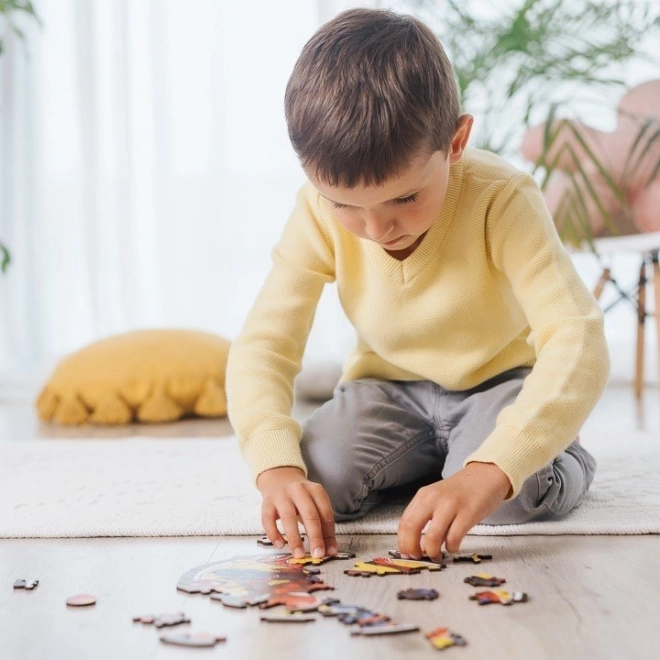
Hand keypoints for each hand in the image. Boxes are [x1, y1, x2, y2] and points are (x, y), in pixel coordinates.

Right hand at [256, 466, 336, 558]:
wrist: (280, 478)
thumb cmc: (302, 498)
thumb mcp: (315, 505)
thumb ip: (323, 526)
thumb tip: (330, 551)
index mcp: (316, 490)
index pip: (325, 514)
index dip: (329, 534)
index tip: (330, 552)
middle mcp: (299, 490)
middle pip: (310, 515)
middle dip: (315, 537)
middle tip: (318, 555)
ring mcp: (282, 495)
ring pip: (288, 517)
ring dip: (295, 538)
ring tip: (299, 554)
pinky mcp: (267, 502)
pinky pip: (268, 519)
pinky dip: (274, 533)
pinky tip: (280, 545)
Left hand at [397, 462, 511, 558]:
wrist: (485, 475)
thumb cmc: (462, 491)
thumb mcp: (439, 500)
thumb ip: (427, 519)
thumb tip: (419, 546)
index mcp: (424, 495)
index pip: (404, 521)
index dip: (403, 542)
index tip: (406, 554)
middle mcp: (434, 498)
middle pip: (412, 527)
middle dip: (412, 548)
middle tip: (418, 558)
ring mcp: (450, 505)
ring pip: (432, 536)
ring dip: (432, 552)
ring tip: (436, 556)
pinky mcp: (468, 513)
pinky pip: (453, 538)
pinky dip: (451, 548)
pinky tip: (453, 546)